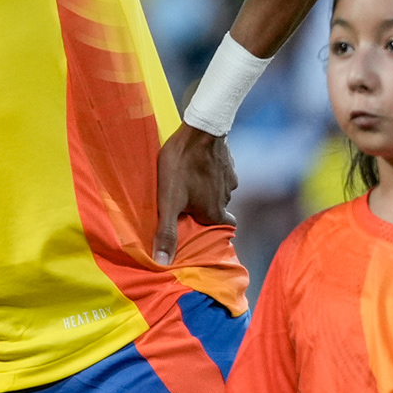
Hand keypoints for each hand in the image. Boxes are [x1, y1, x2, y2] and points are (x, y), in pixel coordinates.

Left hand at [154, 123, 236, 265]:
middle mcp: (226, 198)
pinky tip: (195, 166)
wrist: (200, 129)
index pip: (221, 230)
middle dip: (204, 210)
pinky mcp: (228, 162)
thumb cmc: (181, 166)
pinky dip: (210, 173)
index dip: (210, 232)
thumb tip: (162, 263)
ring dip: (206, 190)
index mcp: (214, 212)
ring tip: (187, 182)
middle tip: (186, 204)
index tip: (198, 228)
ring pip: (219, 192)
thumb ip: (167, 232)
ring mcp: (230, 179)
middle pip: (217, 211)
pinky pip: (220, 174)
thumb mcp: (169, 201)